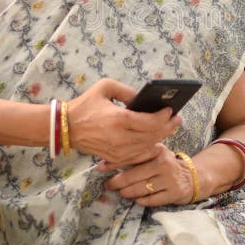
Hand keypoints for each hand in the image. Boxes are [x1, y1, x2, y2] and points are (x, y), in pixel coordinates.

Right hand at [66, 78, 181, 164]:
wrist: (66, 127)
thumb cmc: (85, 105)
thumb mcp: (105, 87)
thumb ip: (126, 90)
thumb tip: (143, 98)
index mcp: (118, 119)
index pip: (149, 121)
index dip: (163, 117)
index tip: (171, 110)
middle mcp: (120, 138)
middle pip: (152, 135)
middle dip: (168, 127)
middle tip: (178, 119)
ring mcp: (117, 150)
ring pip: (147, 146)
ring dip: (161, 137)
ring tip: (171, 127)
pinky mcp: (114, 157)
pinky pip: (138, 155)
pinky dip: (149, 148)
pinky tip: (157, 141)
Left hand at [103, 143, 195, 206]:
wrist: (192, 177)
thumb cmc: (166, 165)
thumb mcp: (156, 154)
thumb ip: (138, 155)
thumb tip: (108, 159)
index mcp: (158, 150)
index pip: (132, 155)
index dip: (114, 162)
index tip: (101, 167)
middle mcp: (164, 163)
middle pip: (132, 175)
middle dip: (116, 182)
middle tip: (108, 185)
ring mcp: (169, 179)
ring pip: (139, 189)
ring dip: (126, 193)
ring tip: (121, 192)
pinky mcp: (173, 194)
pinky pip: (150, 200)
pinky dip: (140, 201)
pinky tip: (136, 199)